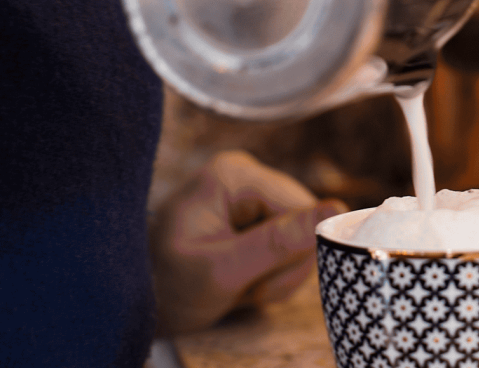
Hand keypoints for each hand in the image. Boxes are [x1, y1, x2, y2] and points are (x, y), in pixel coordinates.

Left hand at [150, 150, 346, 334]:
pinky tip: (245, 278)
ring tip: (241, 284)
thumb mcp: (222, 272)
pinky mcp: (255, 211)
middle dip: (283, 265)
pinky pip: (291, 242)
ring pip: (303, 236)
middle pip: (305, 222)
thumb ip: (279, 242)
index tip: (254, 281)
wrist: (141, 304)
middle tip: (245, 286)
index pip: (302, 210)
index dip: (291, 253)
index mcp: (234, 175)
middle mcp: (245, 173)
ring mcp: (250, 192)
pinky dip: (274, 271)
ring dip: (279, 272)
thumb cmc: (168, 287)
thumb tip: (337, 210)